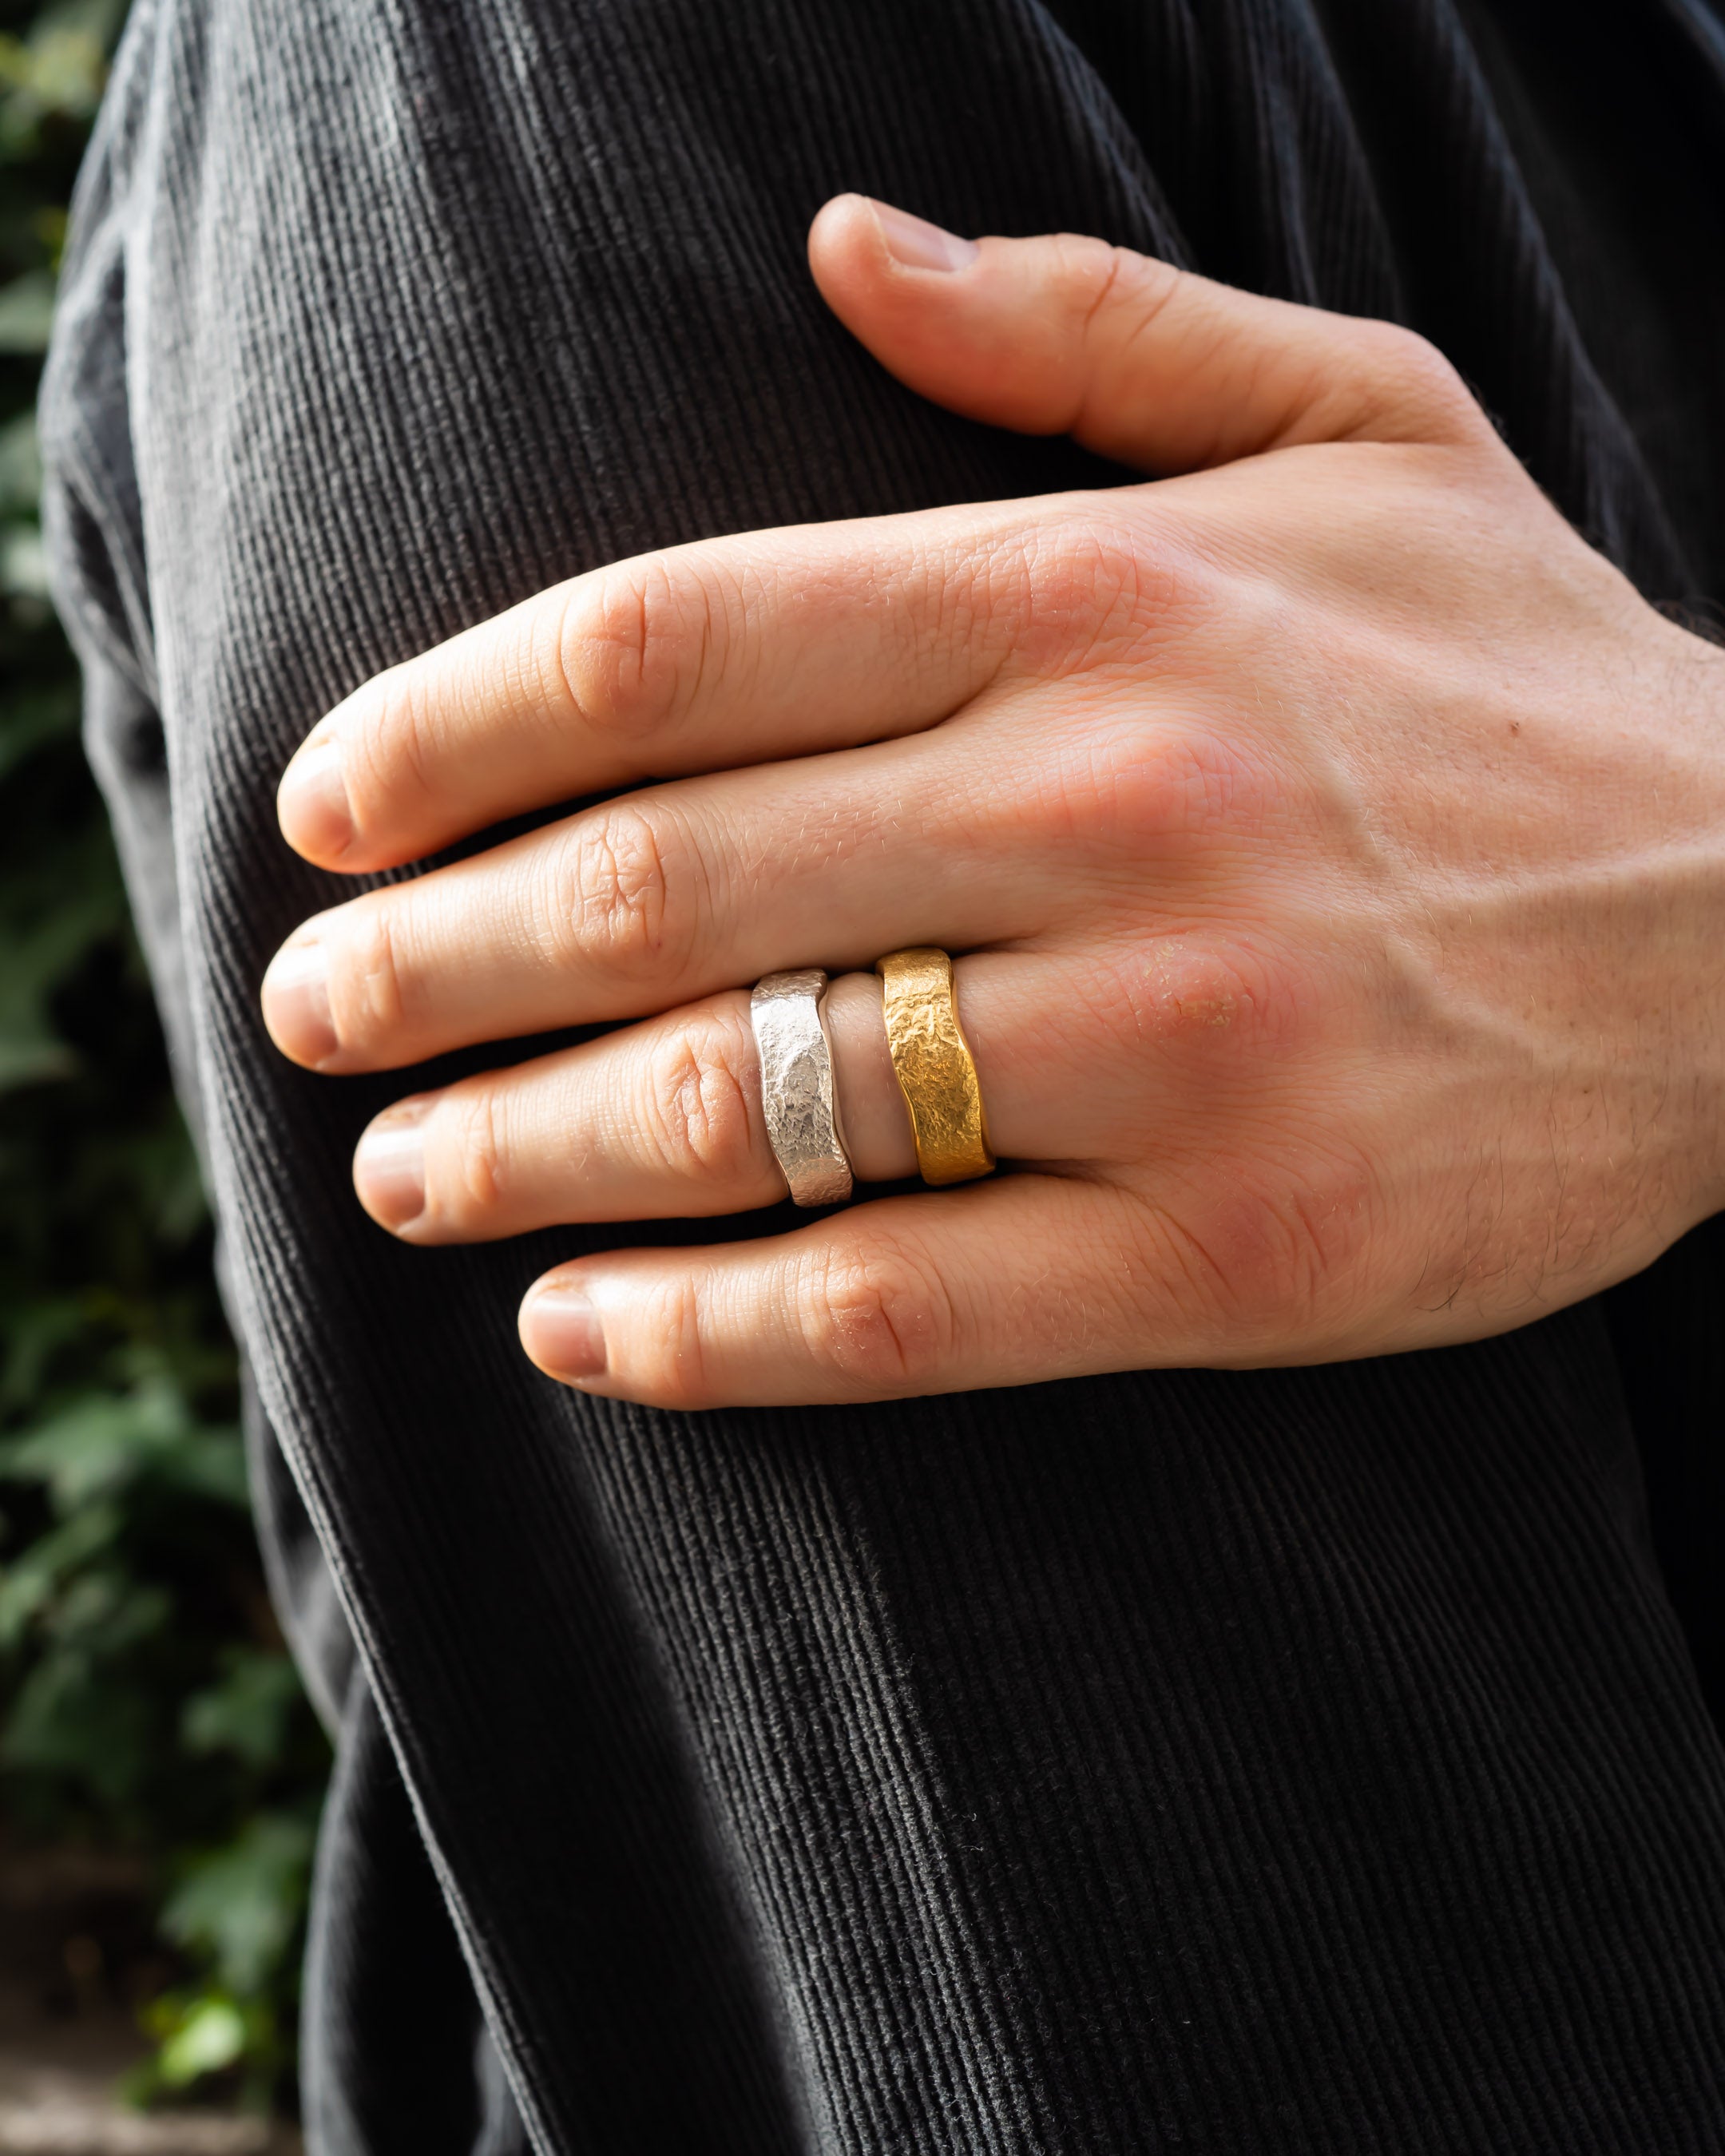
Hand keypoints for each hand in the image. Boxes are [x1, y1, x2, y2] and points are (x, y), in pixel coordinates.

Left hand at [261, 196, 1724, 1407]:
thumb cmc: (1528, 679)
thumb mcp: (1357, 422)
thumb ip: (1083, 326)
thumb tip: (834, 246)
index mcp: (1101, 600)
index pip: (672, 645)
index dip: (451, 734)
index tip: (330, 813)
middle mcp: (1113, 810)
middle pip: (662, 887)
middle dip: (435, 964)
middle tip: (313, 1014)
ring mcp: (1174, 1049)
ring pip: (754, 1108)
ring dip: (522, 1151)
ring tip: (399, 1172)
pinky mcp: (1235, 1256)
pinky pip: (904, 1307)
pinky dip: (706, 1335)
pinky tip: (577, 1332)